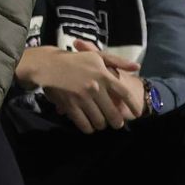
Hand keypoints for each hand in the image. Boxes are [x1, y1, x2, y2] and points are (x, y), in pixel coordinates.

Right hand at [16, 43, 139, 132]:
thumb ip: (117, 61)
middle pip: (112, 112)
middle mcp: (96, 87)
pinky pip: (83, 123)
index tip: (137, 113)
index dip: (133, 105)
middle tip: (116, 124)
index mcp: (104, 75)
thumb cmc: (74, 60)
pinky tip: (88, 127)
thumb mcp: (96, 57)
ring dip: (101, 125)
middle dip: (116, 122)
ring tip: (100, 124)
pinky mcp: (70, 105)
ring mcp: (83, 97)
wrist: (47, 65)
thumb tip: (137, 67)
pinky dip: (87, 128)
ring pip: (99, 120)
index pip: (124, 93)